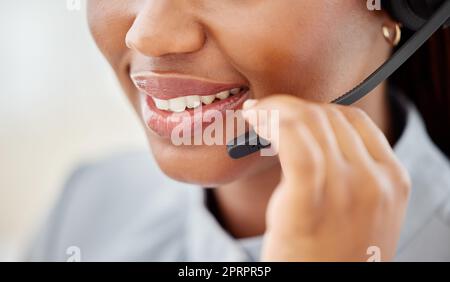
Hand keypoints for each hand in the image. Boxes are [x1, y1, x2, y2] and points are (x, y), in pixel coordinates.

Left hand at [242, 95, 410, 261]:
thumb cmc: (333, 257)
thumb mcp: (357, 213)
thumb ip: (348, 176)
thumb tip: (309, 139)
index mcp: (391, 180)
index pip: (354, 121)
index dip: (317, 110)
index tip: (291, 114)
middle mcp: (376, 181)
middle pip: (328, 118)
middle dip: (291, 108)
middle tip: (265, 113)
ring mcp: (348, 191)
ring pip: (309, 123)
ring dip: (276, 109)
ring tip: (255, 115)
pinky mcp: (310, 202)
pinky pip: (293, 142)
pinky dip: (272, 121)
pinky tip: (254, 121)